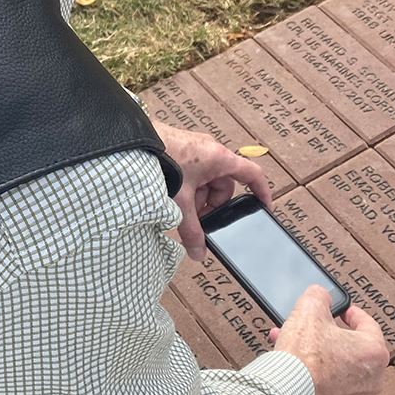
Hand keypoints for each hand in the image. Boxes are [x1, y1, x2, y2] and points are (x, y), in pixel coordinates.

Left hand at [152, 123, 271, 260]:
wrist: (131, 141)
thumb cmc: (160, 161)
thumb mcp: (180, 201)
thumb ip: (191, 230)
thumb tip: (198, 253)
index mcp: (220, 158)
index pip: (253, 174)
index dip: (262, 192)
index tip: (263, 208)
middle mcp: (211, 151)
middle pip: (223, 185)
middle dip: (211, 205)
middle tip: (196, 219)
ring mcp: (195, 149)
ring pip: (205, 181)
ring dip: (196, 197)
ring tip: (178, 207)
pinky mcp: (180, 150)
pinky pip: (192, 174)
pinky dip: (186, 187)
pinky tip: (170, 196)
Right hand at [267, 286, 389, 394]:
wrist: (288, 393)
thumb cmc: (305, 358)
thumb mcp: (309, 310)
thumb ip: (319, 296)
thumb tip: (321, 295)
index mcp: (375, 351)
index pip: (368, 324)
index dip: (351, 313)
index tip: (341, 311)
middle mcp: (373, 378)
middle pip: (353, 347)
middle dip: (330, 334)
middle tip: (315, 326)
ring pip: (340, 366)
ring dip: (320, 352)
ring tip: (296, 343)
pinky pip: (330, 383)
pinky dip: (317, 372)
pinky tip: (296, 363)